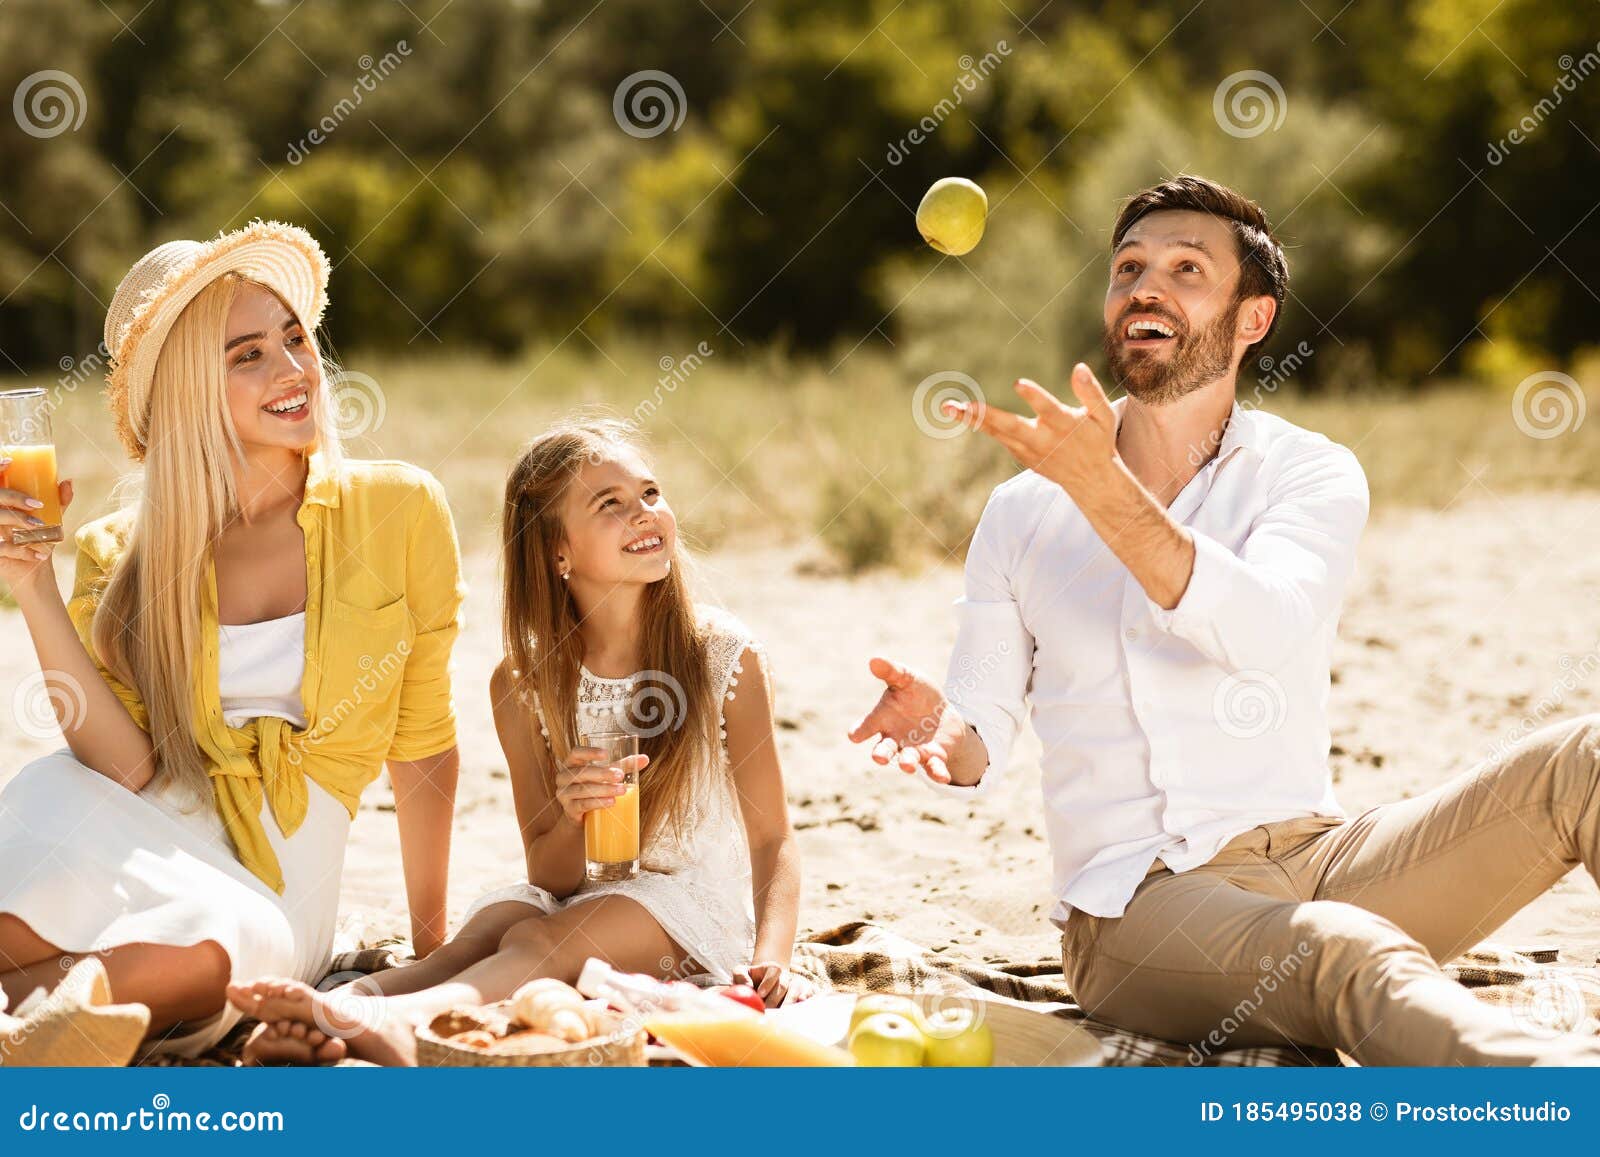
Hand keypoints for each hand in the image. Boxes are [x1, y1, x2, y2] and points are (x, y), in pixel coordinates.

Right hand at [0, 469, 71, 595]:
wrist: (30, 571)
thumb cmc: (36, 539)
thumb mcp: (49, 519)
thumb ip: (57, 502)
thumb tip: (68, 482)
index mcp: (0, 502)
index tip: (10, 462)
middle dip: (13, 498)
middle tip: (36, 505)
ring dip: (18, 522)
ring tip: (40, 528)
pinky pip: (2, 548)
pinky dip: (22, 552)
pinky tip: (38, 555)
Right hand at [554, 747, 648, 825]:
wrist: (581, 816)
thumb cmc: (594, 788)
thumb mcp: (606, 775)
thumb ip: (623, 766)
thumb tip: (645, 758)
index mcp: (571, 764)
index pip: (576, 753)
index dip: (589, 752)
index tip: (606, 754)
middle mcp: (564, 777)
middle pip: (582, 772)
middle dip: (603, 773)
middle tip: (620, 775)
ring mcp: (564, 794)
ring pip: (583, 790)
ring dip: (604, 789)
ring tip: (621, 791)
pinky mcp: (569, 810)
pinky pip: (582, 805)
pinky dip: (598, 803)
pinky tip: (610, 802)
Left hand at [733, 961, 806, 1006]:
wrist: (763, 987)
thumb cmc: (750, 980)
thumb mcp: (741, 972)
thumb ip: (740, 976)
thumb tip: (748, 987)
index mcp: (772, 968)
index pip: (774, 970)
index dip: (768, 982)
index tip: (760, 994)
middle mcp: (786, 976)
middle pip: (784, 984)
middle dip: (774, 998)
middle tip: (766, 1010)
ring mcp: (795, 985)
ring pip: (797, 990)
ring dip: (789, 1002)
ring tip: (781, 1014)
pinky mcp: (803, 994)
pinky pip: (810, 993)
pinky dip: (808, 997)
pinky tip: (802, 1003)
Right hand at [847, 656, 966, 783]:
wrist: (941, 714)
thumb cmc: (917, 694)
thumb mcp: (907, 678)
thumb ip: (891, 671)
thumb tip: (874, 659)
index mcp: (882, 719)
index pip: (866, 727)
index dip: (859, 731)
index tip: (854, 735)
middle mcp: (893, 739)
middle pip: (883, 749)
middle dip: (880, 754)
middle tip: (879, 757)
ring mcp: (912, 751)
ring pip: (906, 760)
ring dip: (906, 763)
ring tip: (907, 766)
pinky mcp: (932, 758)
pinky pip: (933, 768)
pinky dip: (937, 773)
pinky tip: (943, 777)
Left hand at [946, 364, 1118, 499]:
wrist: (1090, 480)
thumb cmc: (1097, 441)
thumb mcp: (1103, 417)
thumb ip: (1091, 393)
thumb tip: (1078, 368)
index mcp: (1064, 426)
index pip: (1047, 410)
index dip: (1034, 397)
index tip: (1019, 383)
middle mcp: (1043, 439)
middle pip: (1011, 426)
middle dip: (986, 415)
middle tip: (963, 405)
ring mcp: (1029, 450)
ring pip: (998, 433)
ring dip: (972, 420)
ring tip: (949, 407)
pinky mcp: (1021, 455)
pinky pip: (999, 437)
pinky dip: (981, 425)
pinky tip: (962, 412)